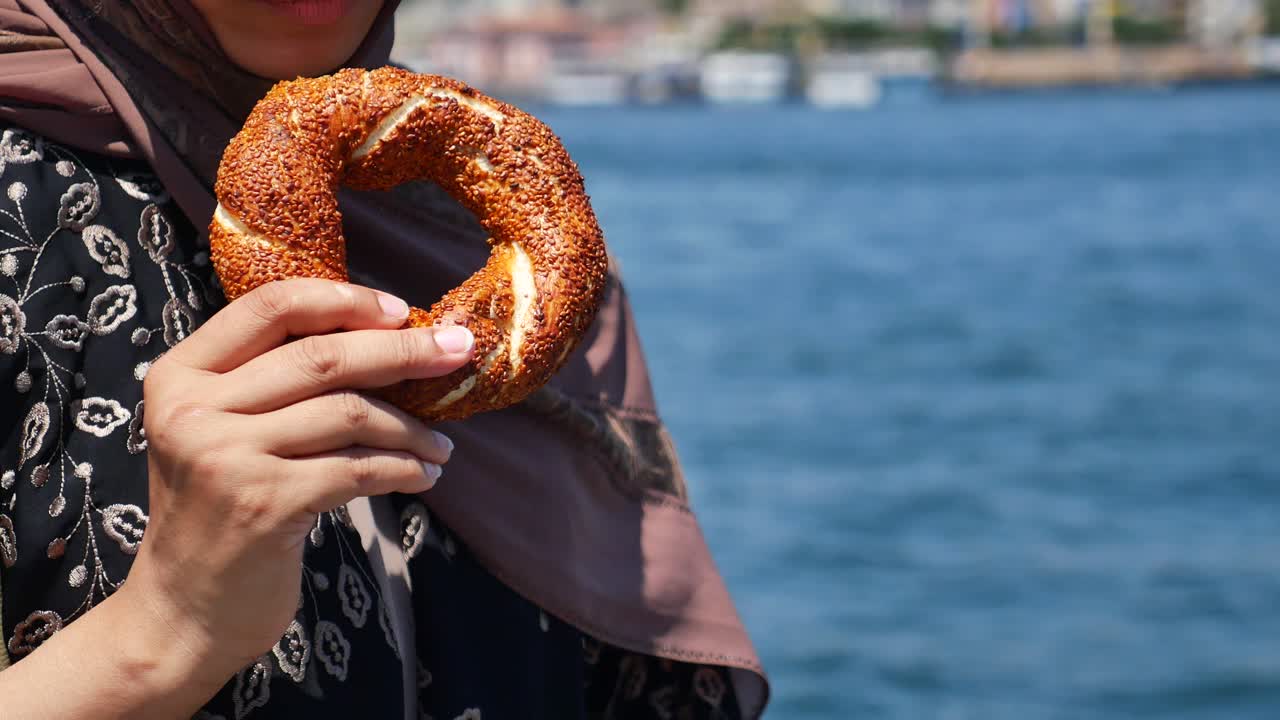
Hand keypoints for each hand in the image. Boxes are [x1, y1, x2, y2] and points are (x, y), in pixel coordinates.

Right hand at [122, 278, 473, 684]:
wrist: (185, 609)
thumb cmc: (223, 508)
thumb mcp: (224, 430)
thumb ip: (275, 382)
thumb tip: (391, 338)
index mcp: (181, 374)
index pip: (270, 306)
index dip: (345, 302)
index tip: (404, 312)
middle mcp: (194, 409)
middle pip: (322, 356)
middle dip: (403, 352)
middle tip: (456, 355)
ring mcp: (226, 456)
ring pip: (349, 412)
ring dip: (412, 427)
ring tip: (441, 445)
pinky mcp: (264, 504)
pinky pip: (358, 468)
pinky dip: (403, 468)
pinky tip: (423, 475)